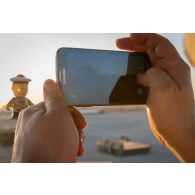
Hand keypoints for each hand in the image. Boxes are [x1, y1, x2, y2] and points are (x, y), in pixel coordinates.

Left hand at [12, 79, 86, 162]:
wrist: (45, 176)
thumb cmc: (52, 145)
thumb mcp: (58, 115)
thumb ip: (55, 98)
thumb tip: (49, 81)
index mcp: (33, 113)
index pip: (56, 104)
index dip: (72, 112)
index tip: (82, 123)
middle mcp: (33, 126)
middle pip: (60, 119)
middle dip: (74, 127)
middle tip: (79, 135)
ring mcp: (38, 140)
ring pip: (62, 132)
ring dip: (74, 138)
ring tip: (76, 147)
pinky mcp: (43, 152)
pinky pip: (58, 144)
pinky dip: (68, 147)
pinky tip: (73, 153)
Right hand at [117, 33, 194, 161]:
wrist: (177, 132)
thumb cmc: (174, 113)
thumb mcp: (163, 89)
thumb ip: (152, 74)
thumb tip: (141, 74)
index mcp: (174, 66)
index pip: (159, 44)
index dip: (144, 37)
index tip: (129, 36)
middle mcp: (169, 71)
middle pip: (151, 50)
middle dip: (135, 45)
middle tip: (119, 45)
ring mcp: (162, 80)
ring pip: (146, 62)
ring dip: (133, 57)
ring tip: (120, 55)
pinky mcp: (155, 89)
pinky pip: (143, 75)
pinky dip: (134, 70)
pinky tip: (126, 73)